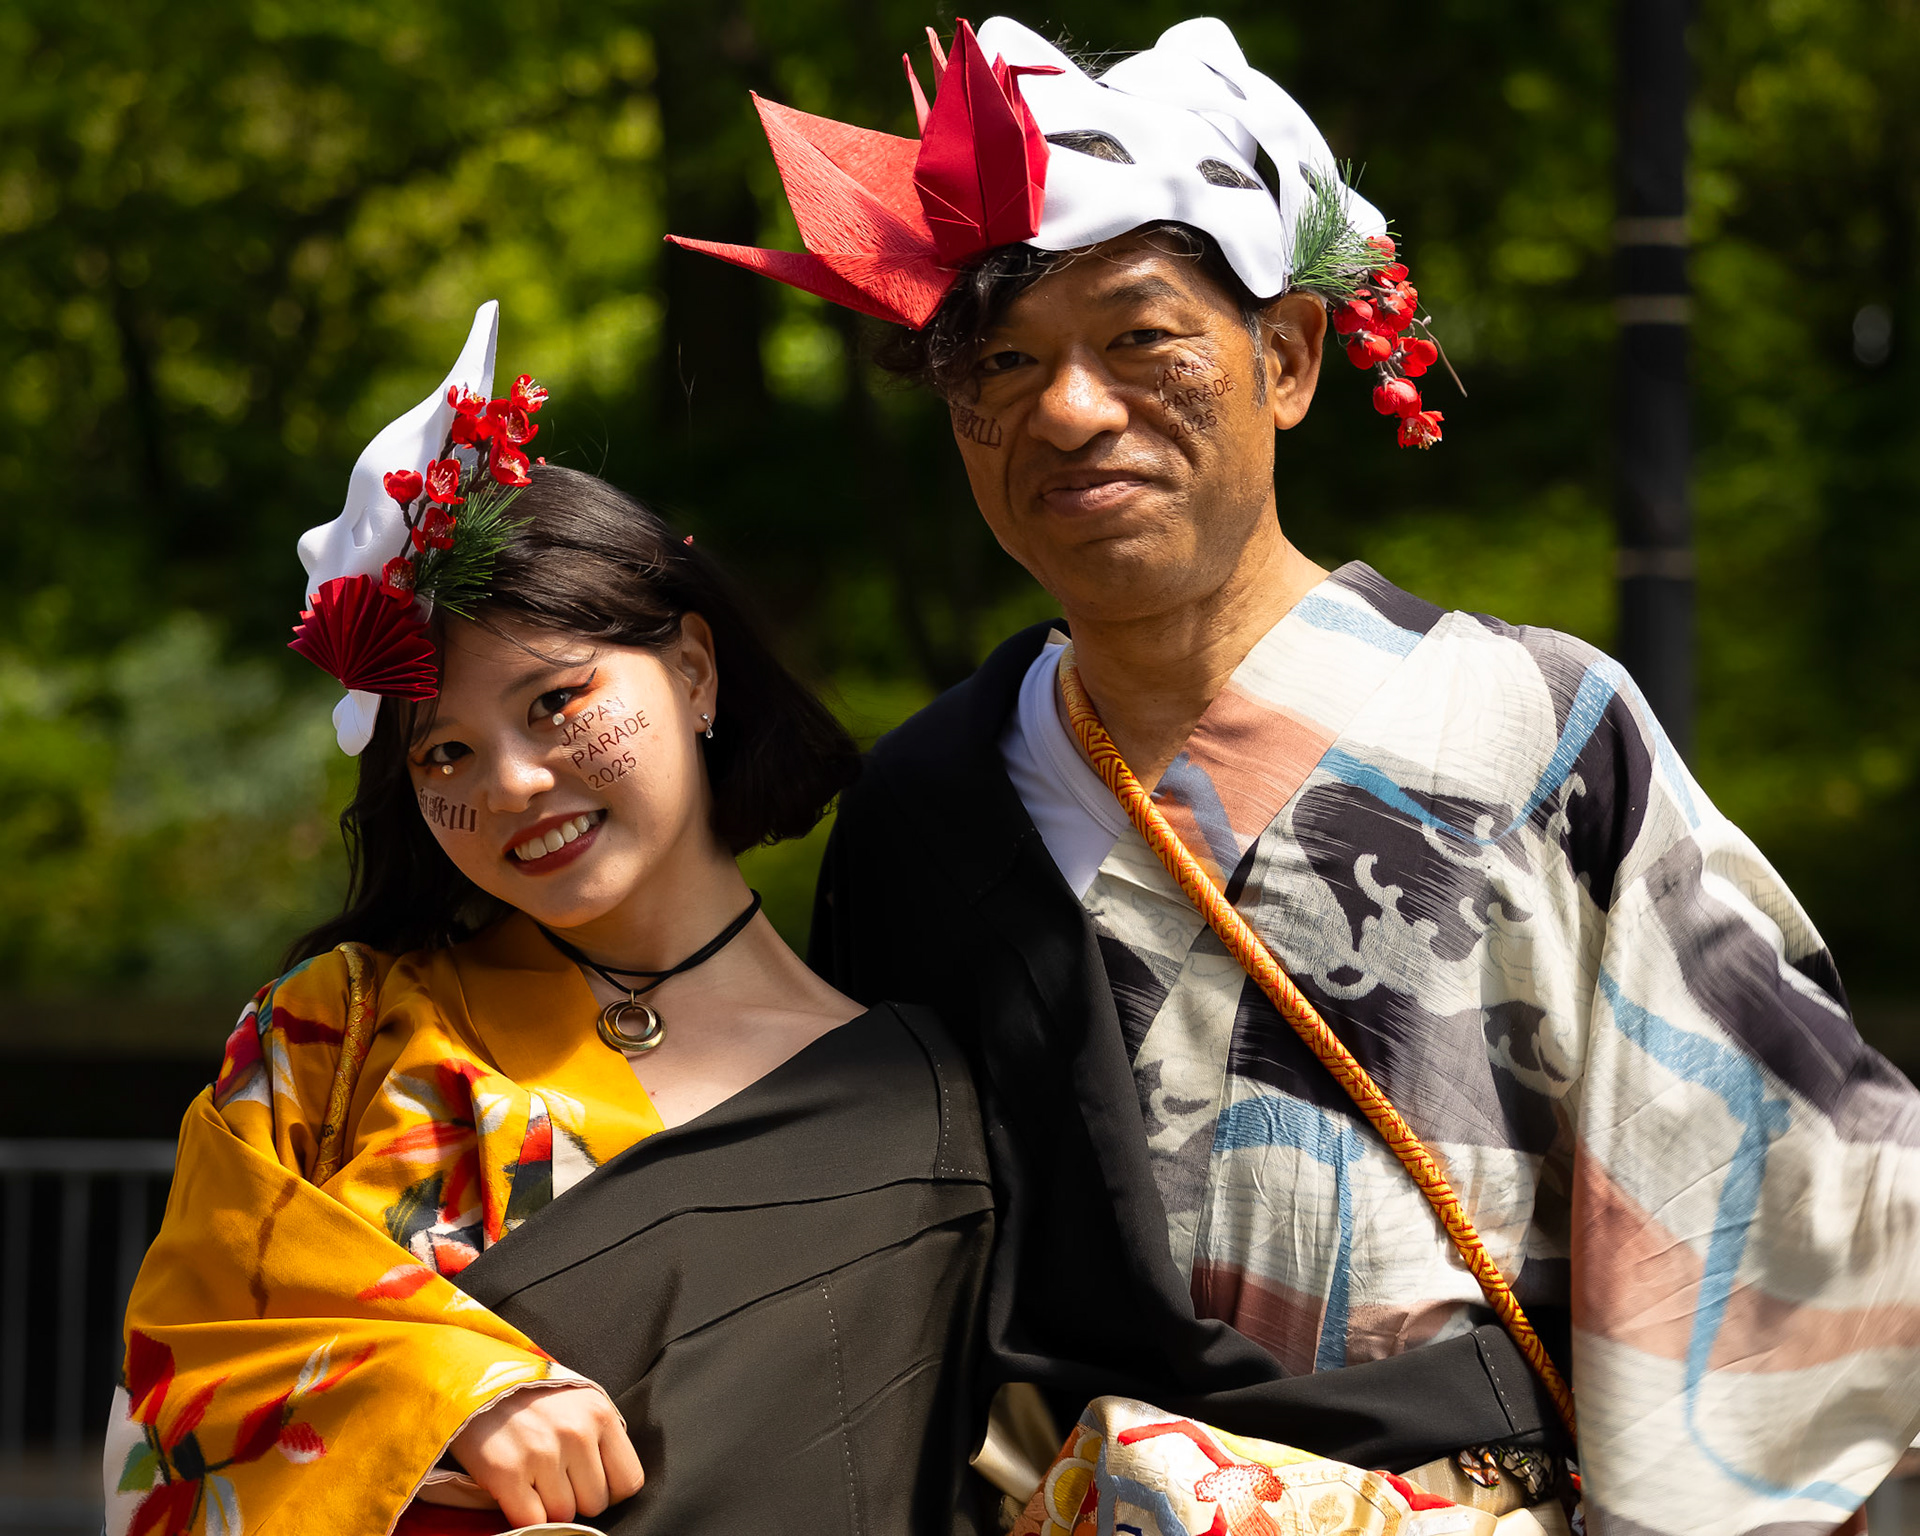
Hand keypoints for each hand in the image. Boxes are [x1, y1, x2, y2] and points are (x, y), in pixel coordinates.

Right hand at [448, 1384, 643, 1525]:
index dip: (610, 1490)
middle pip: (595, 1503)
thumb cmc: (534, 1394)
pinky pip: (532, 1521)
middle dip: (577, 1498)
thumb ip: (601, 1437)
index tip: (591, 1482)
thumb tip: (613, 1485)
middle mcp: (576, 1434)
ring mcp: (542, 1454)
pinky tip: (518, 1492)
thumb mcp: (581, 1401)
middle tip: (556, 1477)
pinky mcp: (507, 1473)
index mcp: (600, 1415)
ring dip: (549, 1507)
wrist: (475, 1377)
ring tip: (534, 1478)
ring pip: (564, 1516)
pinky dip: (525, 1515)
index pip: (629, 1481)